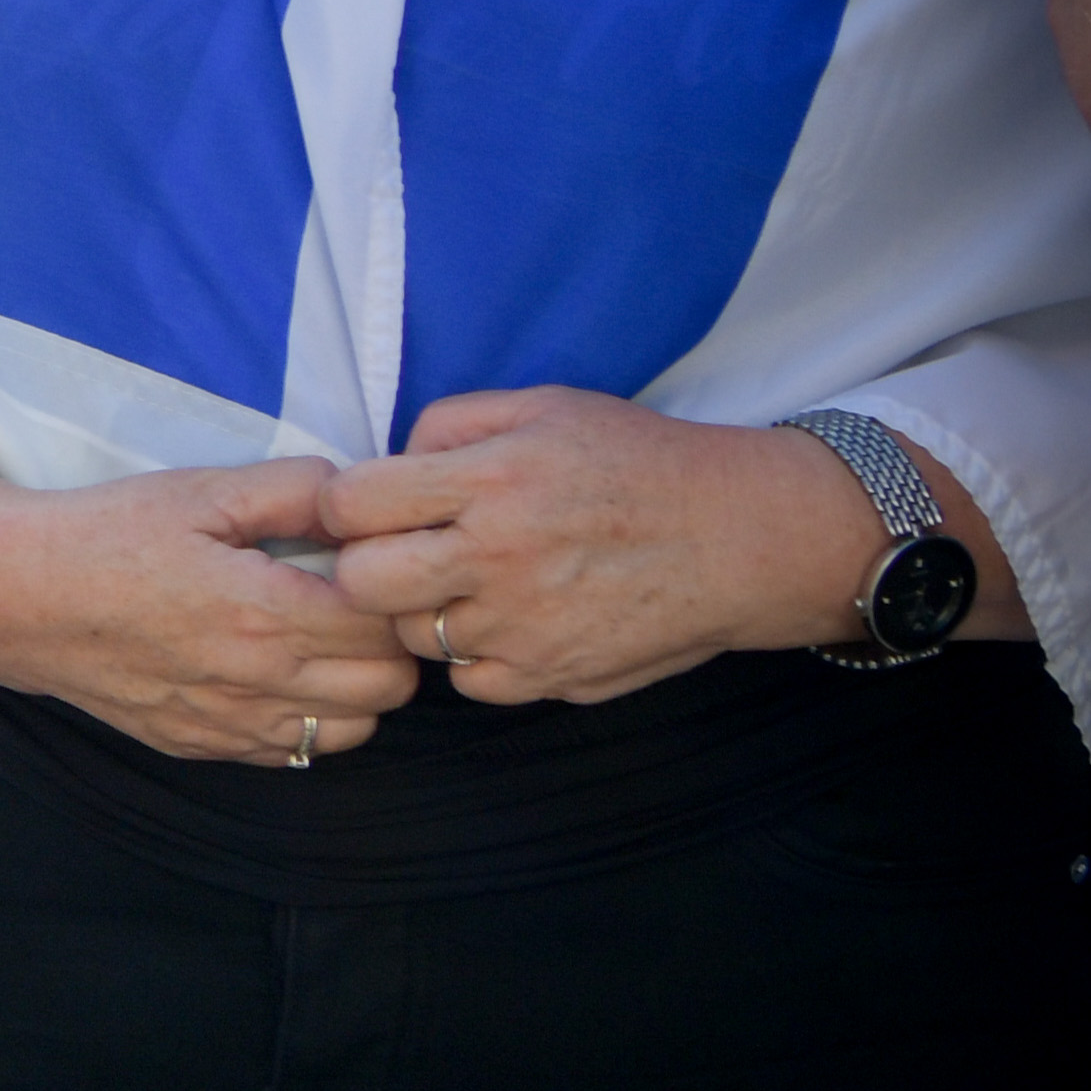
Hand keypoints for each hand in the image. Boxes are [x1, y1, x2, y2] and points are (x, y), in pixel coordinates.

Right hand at [0, 451, 425, 768]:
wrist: (8, 594)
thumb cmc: (102, 534)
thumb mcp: (200, 490)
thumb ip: (296, 489)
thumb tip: (362, 499)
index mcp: (264, 611)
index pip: (390, 624)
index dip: (400, 592)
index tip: (379, 567)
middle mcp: (254, 680)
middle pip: (389, 687)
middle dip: (391, 644)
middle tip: (361, 603)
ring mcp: (225, 721)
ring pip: (352, 731)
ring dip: (357, 690)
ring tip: (325, 644)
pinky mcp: (197, 743)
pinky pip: (291, 752)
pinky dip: (305, 720)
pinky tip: (276, 675)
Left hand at [324, 389, 890, 706]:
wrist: (744, 535)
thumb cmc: (639, 462)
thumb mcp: (547, 408)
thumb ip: (453, 423)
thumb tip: (385, 461)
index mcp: (492, 479)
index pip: (352, 504)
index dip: (345, 506)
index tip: (368, 508)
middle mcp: (500, 556)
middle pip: (362, 583)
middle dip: (368, 567)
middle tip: (405, 555)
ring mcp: (523, 625)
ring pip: (412, 635)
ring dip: (428, 612)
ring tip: (476, 584)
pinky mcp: (548, 676)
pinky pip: (465, 681)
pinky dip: (476, 657)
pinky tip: (513, 622)